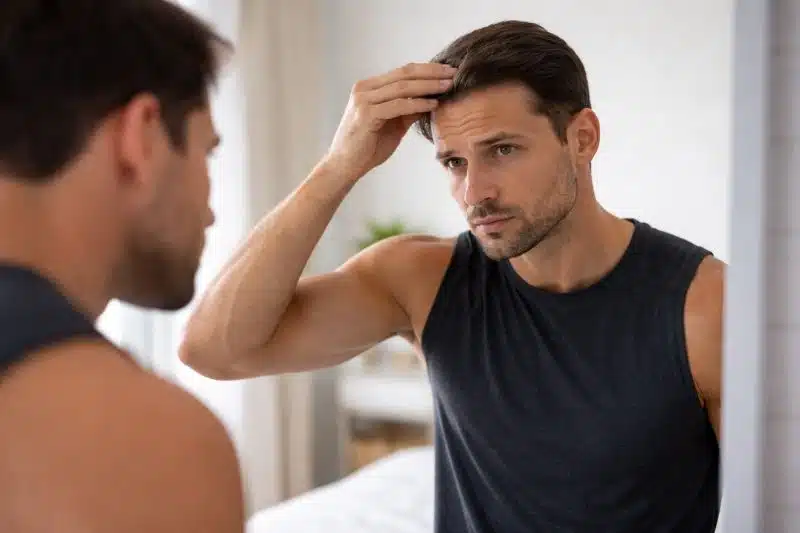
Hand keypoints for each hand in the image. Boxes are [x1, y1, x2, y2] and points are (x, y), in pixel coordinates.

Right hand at [324, 62, 456, 179]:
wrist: (344, 166)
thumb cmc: (368, 147)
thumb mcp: (393, 124)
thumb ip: (409, 110)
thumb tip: (432, 100)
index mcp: (369, 87)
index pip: (403, 71)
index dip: (428, 69)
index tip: (449, 71)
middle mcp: (364, 88)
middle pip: (405, 73)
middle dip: (432, 73)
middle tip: (454, 73)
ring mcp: (364, 100)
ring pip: (403, 87)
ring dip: (428, 85)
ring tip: (448, 86)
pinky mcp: (366, 114)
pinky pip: (398, 105)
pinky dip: (417, 103)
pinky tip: (433, 103)